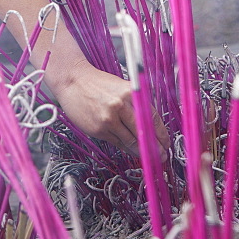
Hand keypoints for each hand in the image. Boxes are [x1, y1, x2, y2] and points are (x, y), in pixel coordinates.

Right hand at [49, 61, 169, 159]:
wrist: (72, 81)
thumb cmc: (98, 84)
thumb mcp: (120, 87)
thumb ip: (134, 104)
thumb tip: (149, 126)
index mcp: (129, 92)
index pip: (151, 116)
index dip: (161, 133)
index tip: (166, 142)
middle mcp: (120, 105)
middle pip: (142, 131)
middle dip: (154, 146)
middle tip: (161, 156)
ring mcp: (108, 119)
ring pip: (130, 141)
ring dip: (141, 151)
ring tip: (149, 157)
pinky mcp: (98, 130)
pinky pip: (117, 143)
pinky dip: (126, 148)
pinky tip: (132, 151)